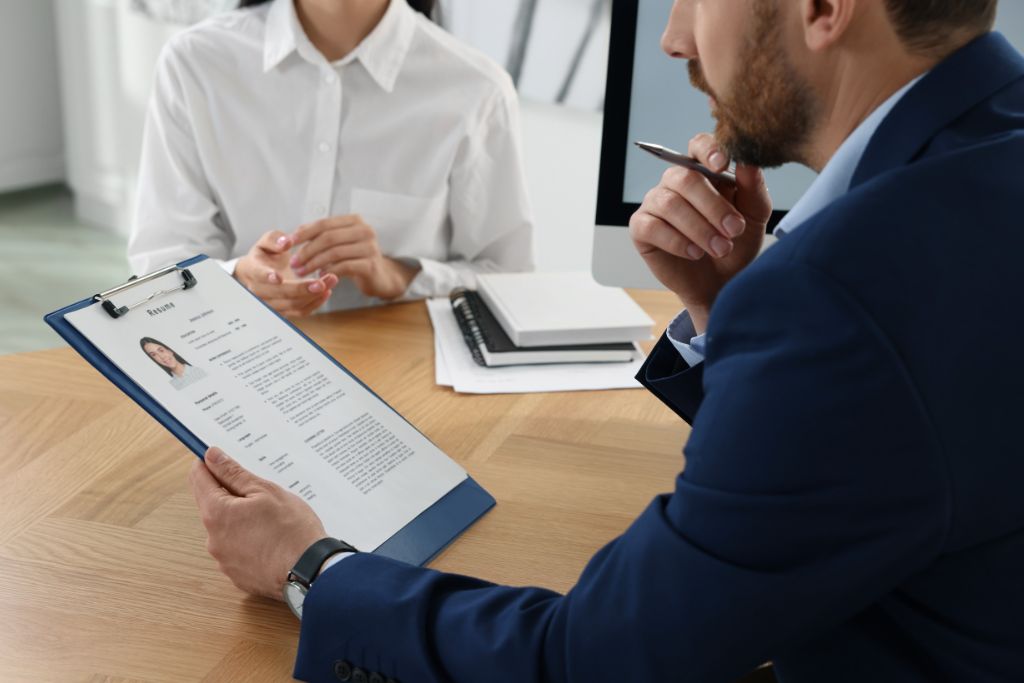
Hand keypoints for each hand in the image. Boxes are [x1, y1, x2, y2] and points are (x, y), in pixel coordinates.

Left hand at [188, 447, 327, 599]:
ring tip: (272, 519)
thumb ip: (234, 473)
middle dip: (231, 494)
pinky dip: (249, 541)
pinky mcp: (237, 575)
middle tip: (260, 491)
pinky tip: (271, 539)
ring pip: (227, 529)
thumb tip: (212, 456)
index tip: (217, 457)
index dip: (208, 464)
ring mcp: (224, 560)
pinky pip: (237, 549)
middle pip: (213, 505)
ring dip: (241, 519)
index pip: (199, 479)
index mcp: (217, 513)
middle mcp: (213, 539)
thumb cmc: (292, 529)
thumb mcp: (265, 491)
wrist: (310, 571)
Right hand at [234, 230, 338, 317]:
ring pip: (293, 305)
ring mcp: (271, 303)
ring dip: (314, 295)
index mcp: (253, 270)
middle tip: (321, 283)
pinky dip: (315, 302)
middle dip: (302, 289)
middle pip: (281, 294)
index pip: (258, 274)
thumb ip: (274, 239)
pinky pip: (300, 311)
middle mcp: (259, 291)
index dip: (267, 276)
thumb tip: (286, 242)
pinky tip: (327, 291)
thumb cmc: (264, 256)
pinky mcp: (284, 311)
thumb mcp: (266, 242)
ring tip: (331, 280)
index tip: (278, 277)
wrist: (260, 273)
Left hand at [289, 215, 419, 299]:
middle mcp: (364, 230)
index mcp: (354, 220)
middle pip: (328, 238)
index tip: (288, 243)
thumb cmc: (354, 258)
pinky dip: (329, 271)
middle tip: (294, 263)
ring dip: (314, 263)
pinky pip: (344, 267)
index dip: (303, 233)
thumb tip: (290, 236)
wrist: (380, 276)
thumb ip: (319, 236)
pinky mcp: (371, 265)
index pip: (324, 223)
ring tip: (302, 272)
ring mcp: (370, 247)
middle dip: (307, 250)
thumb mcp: (338, 243)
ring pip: (334, 253)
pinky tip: (320, 276)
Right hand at [629, 134, 771, 332]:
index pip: (699, 145)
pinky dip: (677, 241)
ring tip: (720, 248)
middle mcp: (675, 182)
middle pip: (685, 178)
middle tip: (734, 230)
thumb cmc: (736, 244)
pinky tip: (695, 253)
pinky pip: (652, 226)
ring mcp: (655, 203)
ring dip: (699, 228)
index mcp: (703, 170)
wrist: (720, 284)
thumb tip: (749, 162)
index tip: (722, 166)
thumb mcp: (754, 217)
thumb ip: (753, 188)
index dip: (709, 150)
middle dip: (713, 205)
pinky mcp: (641, 228)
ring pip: (670, 203)